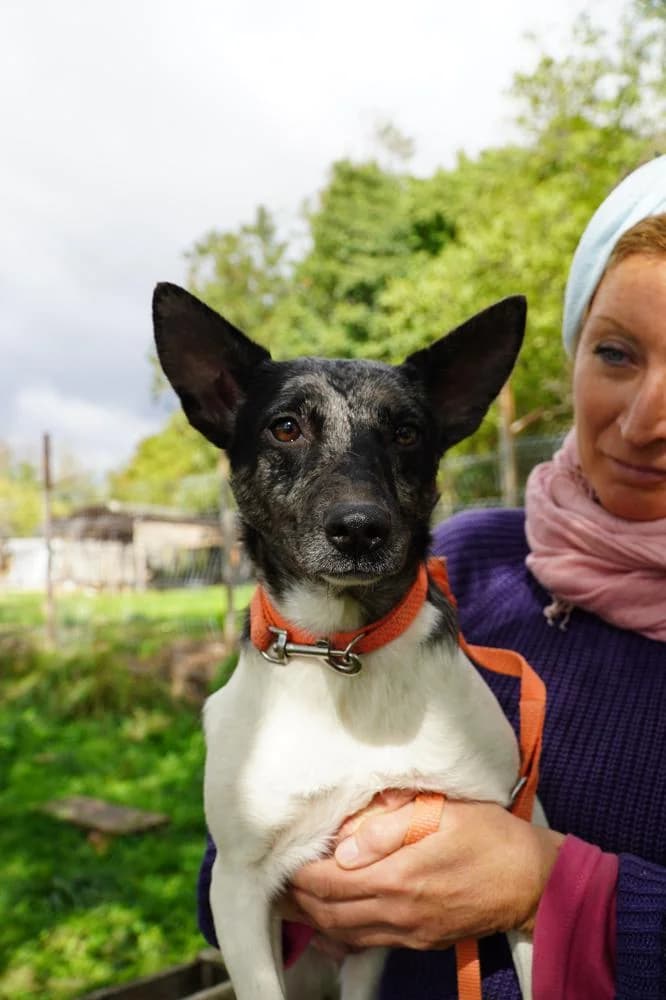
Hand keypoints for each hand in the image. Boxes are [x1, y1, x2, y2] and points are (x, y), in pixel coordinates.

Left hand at [284, 796, 563, 951]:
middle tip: (275, 877)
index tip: (282, 855)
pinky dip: (340, 933)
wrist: (533, 880)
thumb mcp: (442, 814)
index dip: (298, 873)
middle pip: (328, 913)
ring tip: (292, 898)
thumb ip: (389, 826)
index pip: (327, 882)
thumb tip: (344, 845)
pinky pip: (368, 943)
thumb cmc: (489, 835)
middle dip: (296, 898)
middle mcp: (398, 911)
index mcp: (399, 876)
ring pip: (344, 933)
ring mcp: (410, 930)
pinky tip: (328, 921)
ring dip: (312, 917)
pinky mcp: (421, 939)